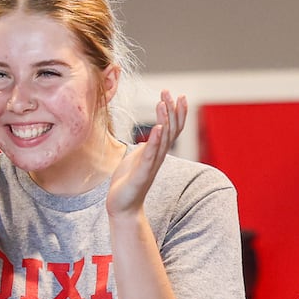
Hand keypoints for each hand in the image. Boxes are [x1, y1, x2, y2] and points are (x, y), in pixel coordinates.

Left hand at [107, 91, 186, 218]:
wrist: (122, 206)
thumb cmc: (127, 182)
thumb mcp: (136, 159)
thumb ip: (145, 148)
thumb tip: (147, 138)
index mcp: (157, 152)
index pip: (171, 129)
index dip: (176, 112)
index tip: (175, 95)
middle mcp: (158, 157)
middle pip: (171, 130)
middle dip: (172, 110)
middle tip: (170, 92)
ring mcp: (152, 165)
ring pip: (164, 139)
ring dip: (165, 120)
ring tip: (163, 103)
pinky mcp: (142, 173)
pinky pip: (151, 155)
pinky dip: (156, 141)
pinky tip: (157, 128)